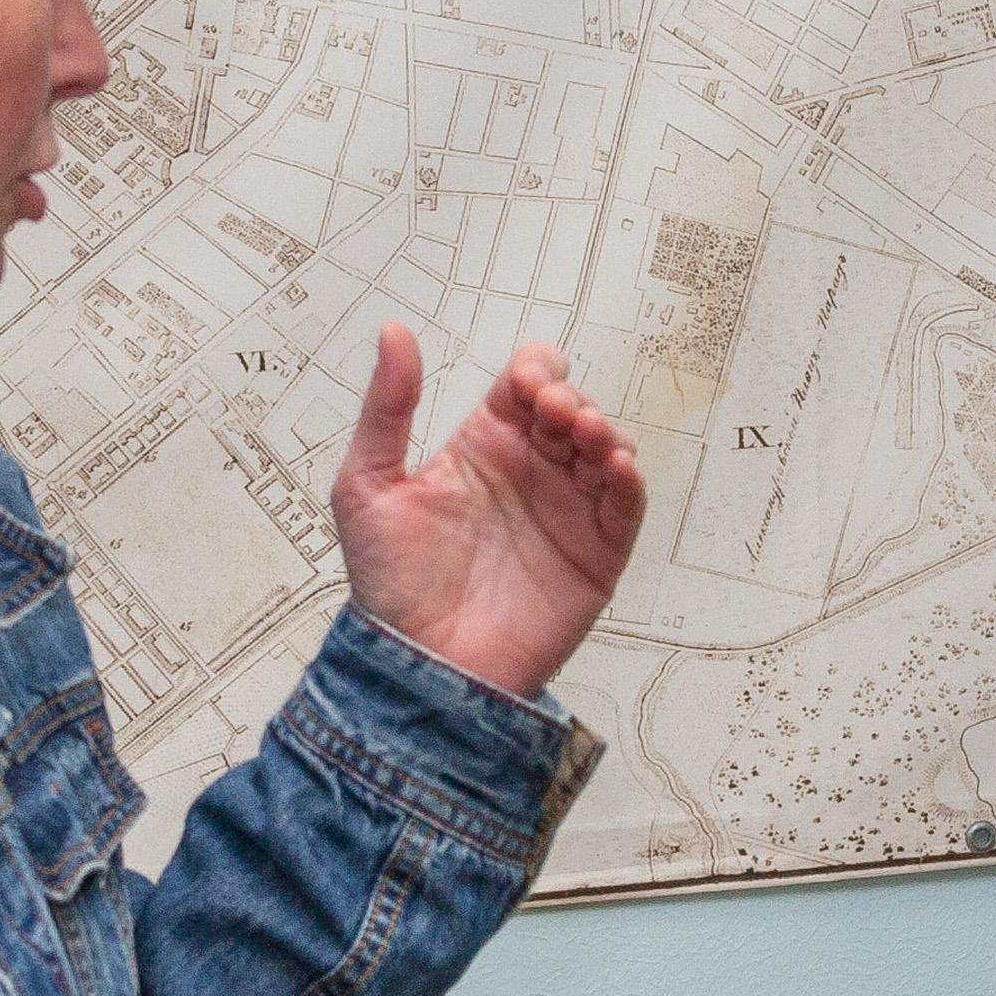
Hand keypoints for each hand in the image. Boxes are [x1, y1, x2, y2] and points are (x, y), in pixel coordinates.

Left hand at [331, 328, 646, 700]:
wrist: (420, 665)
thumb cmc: (388, 582)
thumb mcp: (366, 485)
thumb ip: (387, 408)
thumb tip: (393, 331)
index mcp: (484, 447)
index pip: (526, 386)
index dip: (536, 372)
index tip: (527, 384)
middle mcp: (531, 472)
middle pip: (572, 410)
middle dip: (571, 400)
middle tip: (554, 414)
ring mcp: (568, 512)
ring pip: (606, 449)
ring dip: (604, 429)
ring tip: (584, 434)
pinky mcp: (597, 555)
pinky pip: (626, 507)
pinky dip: (629, 479)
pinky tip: (614, 465)